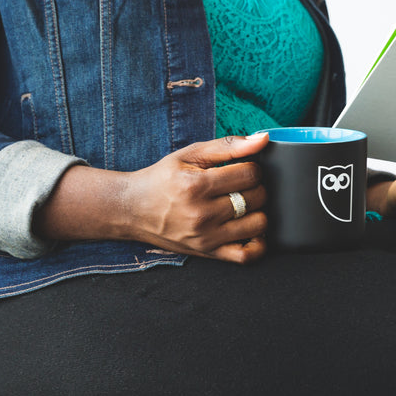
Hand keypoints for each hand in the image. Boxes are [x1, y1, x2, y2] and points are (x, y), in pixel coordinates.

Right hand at [123, 134, 269, 263]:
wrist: (132, 209)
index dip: (252, 167)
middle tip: (241, 186)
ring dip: (258, 211)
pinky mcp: (208, 252)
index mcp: (197, 185)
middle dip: (255, 187)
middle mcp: (202, 214)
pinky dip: (258, 244)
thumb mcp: (190, 154)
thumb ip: (228, 145)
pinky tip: (249, 229)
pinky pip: (247, 256)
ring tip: (244, 205)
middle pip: (257, 197)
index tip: (241, 169)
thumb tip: (263, 139)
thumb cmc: (163, 178)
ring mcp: (206, 237)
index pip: (250, 174)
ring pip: (259, 224)